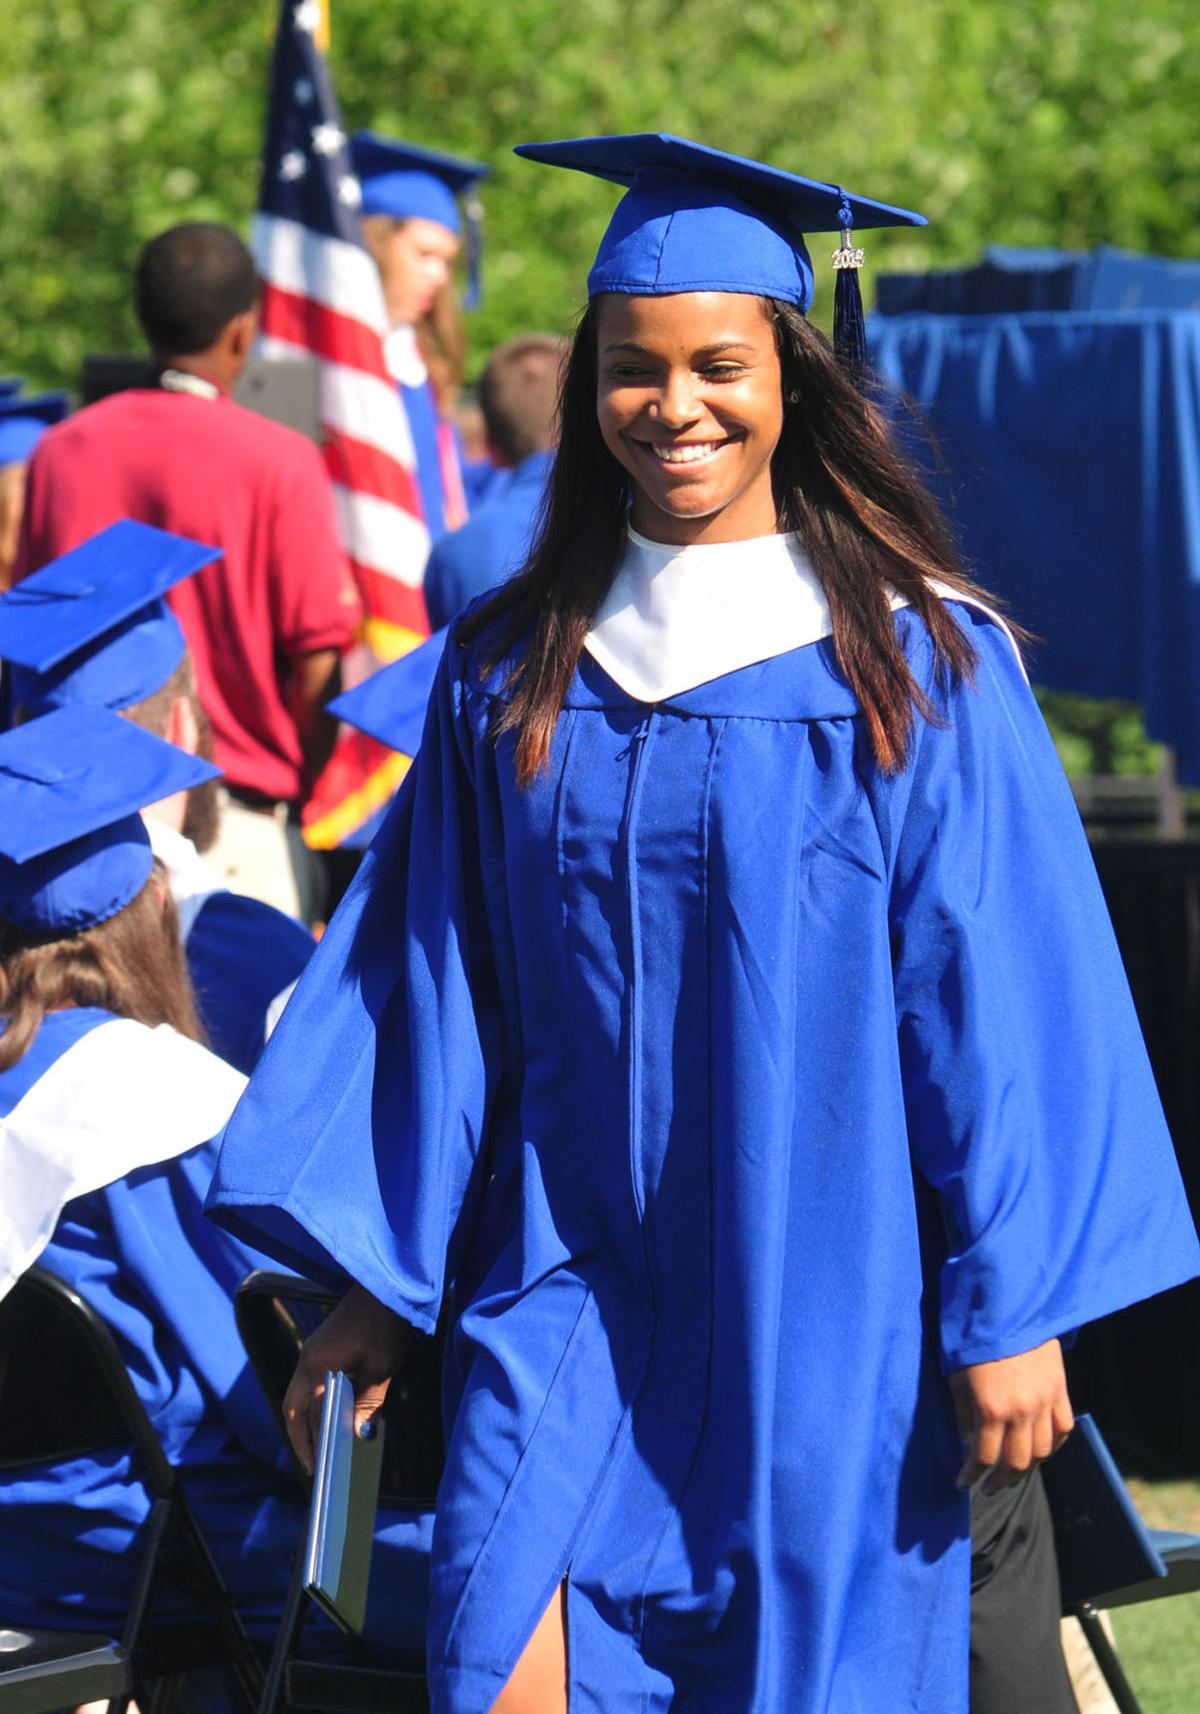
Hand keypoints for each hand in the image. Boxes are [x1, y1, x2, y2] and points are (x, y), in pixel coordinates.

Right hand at [282, 1283, 413, 1475]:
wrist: (385, 1284)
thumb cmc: (384, 1323)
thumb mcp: (380, 1367)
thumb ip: (367, 1402)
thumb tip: (358, 1434)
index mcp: (316, 1365)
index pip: (303, 1413)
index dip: (307, 1442)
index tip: (315, 1467)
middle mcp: (308, 1358)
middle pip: (295, 1406)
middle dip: (302, 1436)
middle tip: (315, 1464)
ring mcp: (314, 1350)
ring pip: (302, 1394)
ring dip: (310, 1420)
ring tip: (324, 1446)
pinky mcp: (324, 1345)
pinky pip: (313, 1381)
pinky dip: (319, 1402)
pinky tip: (335, 1414)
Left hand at [949, 1337, 1073, 1494]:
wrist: (1007, 1305)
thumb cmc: (973, 1338)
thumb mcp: (956, 1376)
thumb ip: (962, 1413)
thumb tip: (968, 1441)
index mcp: (991, 1408)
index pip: (983, 1457)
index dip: (971, 1475)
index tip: (962, 1484)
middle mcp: (1022, 1411)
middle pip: (1016, 1462)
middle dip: (999, 1480)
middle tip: (987, 1487)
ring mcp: (1045, 1401)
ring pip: (1043, 1451)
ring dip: (1027, 1468)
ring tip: (1012, 1473)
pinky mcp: (1060, 1389)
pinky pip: (1063, 1429)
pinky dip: (1053, 1445)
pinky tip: (1041, 1450)